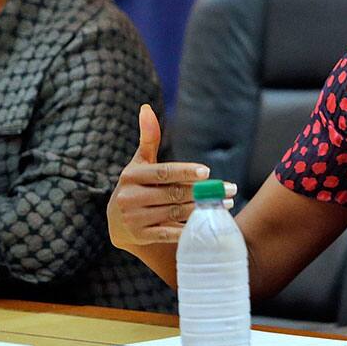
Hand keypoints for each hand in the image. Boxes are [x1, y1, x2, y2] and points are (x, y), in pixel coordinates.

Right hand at [107, 104, 235, 248]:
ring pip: (174, 213)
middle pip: (173, 194)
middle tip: (229, 189)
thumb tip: (146, 108)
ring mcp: (134, 219)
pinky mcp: (140, 237)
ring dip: (201, 208)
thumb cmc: (136, 185)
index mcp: (131, 176)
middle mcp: (129, 197)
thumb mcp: (140, 162)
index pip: (163, 172)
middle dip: (203, 191)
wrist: (117, 222)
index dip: (185, 172)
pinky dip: (187, 229)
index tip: (207, 172)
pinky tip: (207, 223)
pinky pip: (169, 234)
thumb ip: (148, 138)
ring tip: (225, 203)